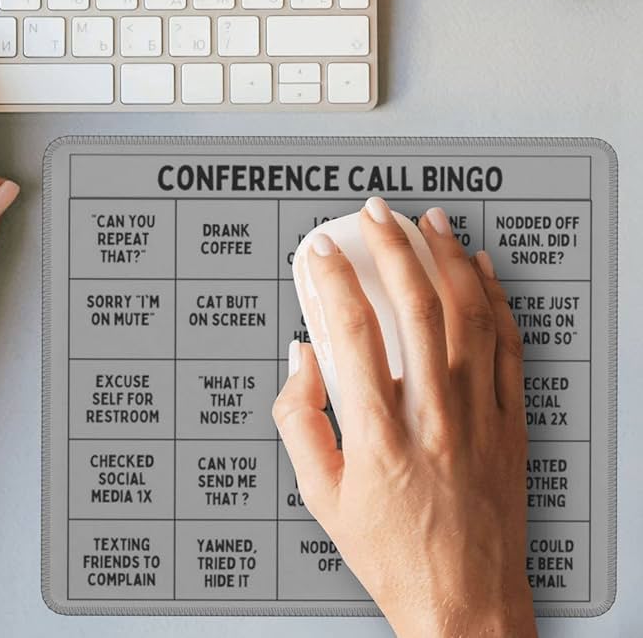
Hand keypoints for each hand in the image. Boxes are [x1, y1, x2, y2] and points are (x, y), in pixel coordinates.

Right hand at [274, 198, 535, 637]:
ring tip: (427, 221)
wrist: (467, 603)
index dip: (332, 280)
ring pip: (469, 316)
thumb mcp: (322, 496)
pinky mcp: (510, 422)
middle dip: (391, 246)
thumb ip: (300, 421)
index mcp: (379, 436)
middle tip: (374, 213)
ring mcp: (479, 416)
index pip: (352, 333)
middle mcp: (433, 418)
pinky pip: (508, 345)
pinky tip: (479, 269)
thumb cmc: (392, 553)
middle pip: (415, 308)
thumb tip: (301, 359)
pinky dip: (496, 298)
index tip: (319, 251)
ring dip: (446, 258)